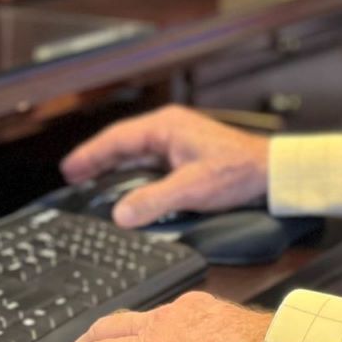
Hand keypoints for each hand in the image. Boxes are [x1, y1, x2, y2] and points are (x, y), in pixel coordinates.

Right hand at [60, 105, 268, 228]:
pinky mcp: (185, 153)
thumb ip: (154, 201)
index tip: (70, 169)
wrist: (271, 172)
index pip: (117, 139)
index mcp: (166, 127)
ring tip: (90, 178)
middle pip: (122, 142)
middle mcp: (168, 128)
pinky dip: (132, 170)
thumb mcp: (192, 188)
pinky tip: (125, 182)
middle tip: (72, 174)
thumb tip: (121, 214)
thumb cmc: (239, 171)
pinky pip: (150, 160)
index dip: (91, 154)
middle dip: (96, 158)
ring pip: (135, 151)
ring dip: (113, 164)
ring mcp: (177, 140)